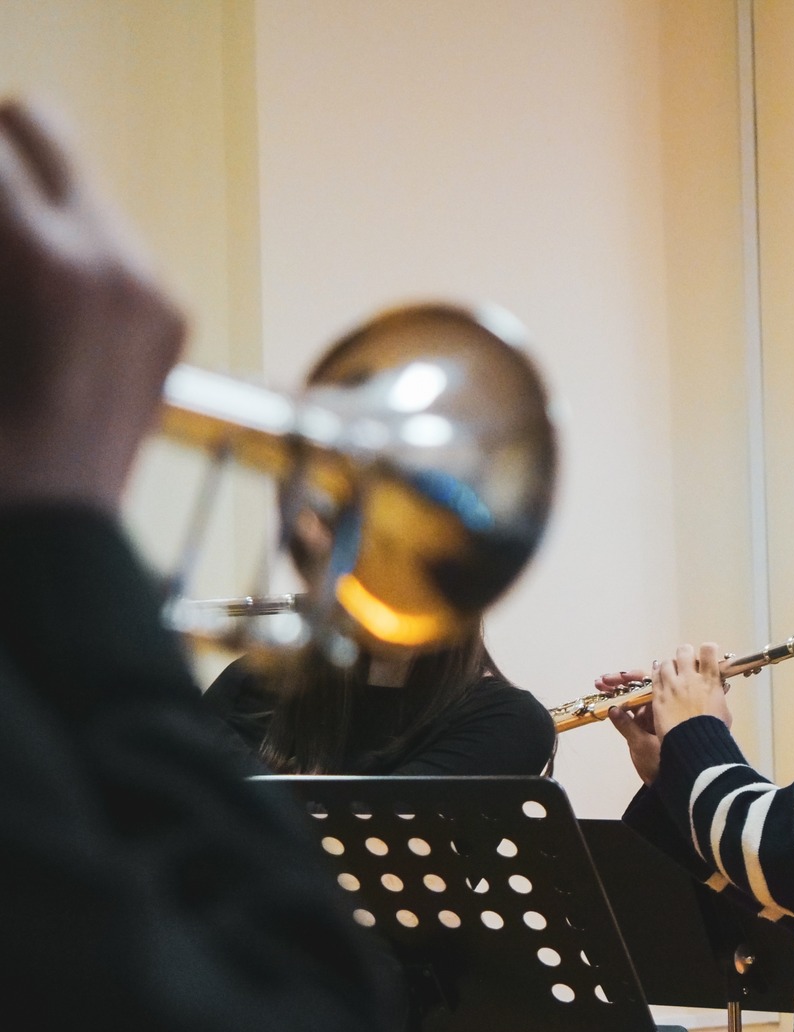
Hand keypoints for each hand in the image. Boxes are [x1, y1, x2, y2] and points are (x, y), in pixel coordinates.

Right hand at [0, 100, 185, 509]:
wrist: (54, 534)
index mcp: (52, 263)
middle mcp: (118, 260)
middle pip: (40, 128)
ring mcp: (155, 289)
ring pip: (76, 186)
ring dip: (26, 207)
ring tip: (9, 283)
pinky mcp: (171, 320)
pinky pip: (110, 245)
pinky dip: (66, 252)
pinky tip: (36, 312)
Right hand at [600, 669, 661, 784]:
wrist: (678, 780)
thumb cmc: (664, 762)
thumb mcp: (642, 744)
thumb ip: (626, 726)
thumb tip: (612, 709)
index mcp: (667, 707)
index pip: (650, 683)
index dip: (632, 678)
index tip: (618, 678)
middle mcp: (661, 709)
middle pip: (639, 688)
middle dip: (620, 683)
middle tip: (601, 681)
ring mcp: (653, 718)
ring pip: (634, 699)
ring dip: (617, 691)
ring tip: (599, 685)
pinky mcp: (646, 728)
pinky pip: (632, 712)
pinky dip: (619, 706)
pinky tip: (605, 701)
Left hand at [651, 644, 731, 735]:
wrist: (694, 745)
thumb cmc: (715, 731)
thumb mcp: (724, 712)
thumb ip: (718, 697)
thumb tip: (718, 689)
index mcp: (710, 681)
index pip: (708, 651)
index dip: (708, 649)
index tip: (708, 653)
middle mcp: (690, 679)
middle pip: (684, 652)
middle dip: (686, 653)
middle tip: (687, 660)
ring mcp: (672, 686)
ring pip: (666, 663)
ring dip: (669, 665)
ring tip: (671, 671)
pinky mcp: (659, 696)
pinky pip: (655, 678)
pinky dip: (657, 675)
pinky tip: (659, 678)